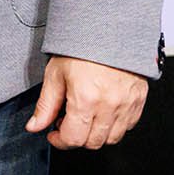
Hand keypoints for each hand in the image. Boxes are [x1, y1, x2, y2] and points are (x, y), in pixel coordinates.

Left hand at [25, 55, 148, 148]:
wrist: (109, 31)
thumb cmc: (80, 49)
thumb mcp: (55, 75)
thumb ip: (45, 105)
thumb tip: (34, 126)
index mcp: (85, 99)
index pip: (73, 138)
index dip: (59, 141)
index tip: (53, 134)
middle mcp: (109, 105)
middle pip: (93, 142)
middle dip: (76, 138)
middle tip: (66, 122)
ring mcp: (127, 105)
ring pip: (111, 138)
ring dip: (95, 135)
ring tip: (84, 117)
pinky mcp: (139, 101)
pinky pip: (127, 127)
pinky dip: (113, 126)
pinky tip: (101, 112)